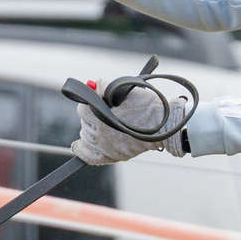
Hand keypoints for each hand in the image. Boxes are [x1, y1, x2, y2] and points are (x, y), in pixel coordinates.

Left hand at [70, 82, 189, 164]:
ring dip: (89, 129)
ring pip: (86, 137)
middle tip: (104, 112)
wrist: (163, 126)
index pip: (83, 108)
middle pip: (84, 122)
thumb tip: (93, 83)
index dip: (88, 102)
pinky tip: (77, 146)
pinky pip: (89, 156)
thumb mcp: (126, 91)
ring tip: (101, 125)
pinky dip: (82, 151)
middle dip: (90, 115)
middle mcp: (100, 133)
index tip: (96, 100)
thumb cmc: (147, 107)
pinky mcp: (111, 155)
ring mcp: (105, 146)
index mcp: (102, 117)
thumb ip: (106, 87)